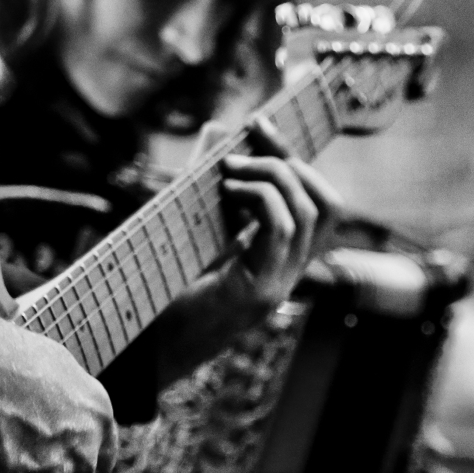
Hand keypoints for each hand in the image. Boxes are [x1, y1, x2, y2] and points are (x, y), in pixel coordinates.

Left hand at [153, 117, 354, 385]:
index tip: (260, 125)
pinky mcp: (259, 292)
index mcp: (279, 258)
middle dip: (290, 161)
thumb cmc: (162, 289)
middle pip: (327, 204)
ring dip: (271, 176)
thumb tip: (218, 129)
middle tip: (244, 147)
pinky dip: (260, 199)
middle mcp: (289, 273)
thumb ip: (205, 180)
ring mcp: (279, 285)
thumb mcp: (189, 224)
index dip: (295, 159)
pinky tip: (227, 192)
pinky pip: (281, 230)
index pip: (318, 203)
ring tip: (228, 172)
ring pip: (309, 212)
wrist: (145, 346)